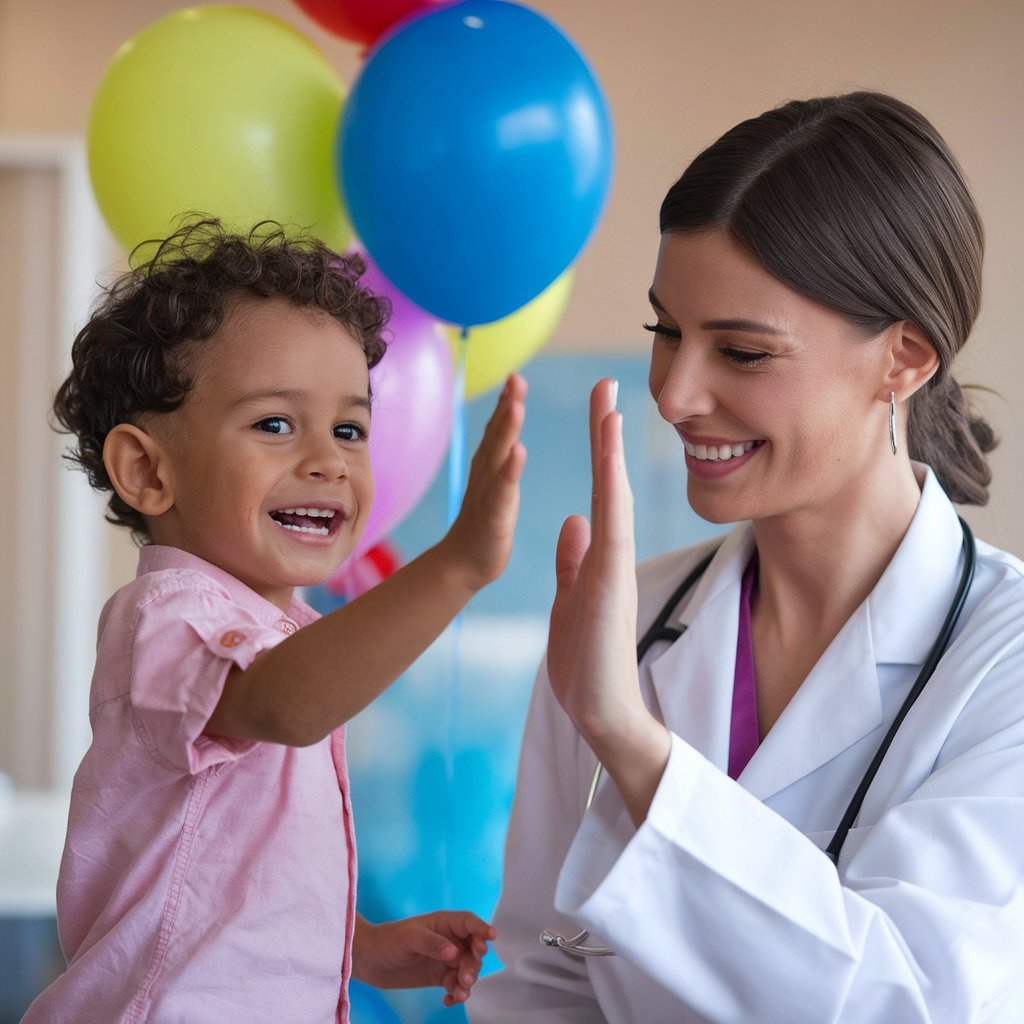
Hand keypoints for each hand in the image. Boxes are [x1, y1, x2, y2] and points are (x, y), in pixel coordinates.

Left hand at [352, 911, 495, 1006]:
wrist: (370, 961)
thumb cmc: (388, 940)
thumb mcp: (409, 938)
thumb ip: (432, 943)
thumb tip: (454, 952)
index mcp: (444, 923)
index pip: (468, 923)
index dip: (481, 927)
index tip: (492, 937)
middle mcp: (449, 940)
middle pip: (472, 950)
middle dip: (473, 963)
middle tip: (466, 978)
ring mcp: (445, 959)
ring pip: (467, 970)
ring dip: (467, 981)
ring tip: (458, 993)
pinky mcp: (439, 976)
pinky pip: (456, 985)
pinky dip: (457, 993)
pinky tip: (449, 1001)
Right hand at [441, 373, 526, 592]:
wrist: (463, 565)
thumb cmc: (485, 527)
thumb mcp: (496, 487)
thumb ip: (501, 461)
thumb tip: (508, 439)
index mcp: (491, 467)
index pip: (499, 429)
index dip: (507, 402)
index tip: (517, 377)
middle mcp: (486, 474)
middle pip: (497, 434)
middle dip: (507, 404)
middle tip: (516, 377)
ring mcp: (488, 493)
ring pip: (498, 456)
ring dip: (507, 429)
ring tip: (517, 404)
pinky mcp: (495, 515)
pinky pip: (503, 489)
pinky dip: (510, 470)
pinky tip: (519, 451)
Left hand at [547, 378, 669, 824]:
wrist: (602, 711)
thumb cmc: (588, 659)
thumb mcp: (572, 596)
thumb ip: (573, 558)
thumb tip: (573, 518)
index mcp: (601, 555)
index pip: (599, 490)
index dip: (599, 448)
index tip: (600, 408)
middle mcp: (613, 554)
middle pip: (611, 483)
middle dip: (607, 434)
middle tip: (607, 384)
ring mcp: (616, 569)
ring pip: (615, 499)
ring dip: (610, 454)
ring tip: (608, 408)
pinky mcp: (611, 588)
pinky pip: (612, 533)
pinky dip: (610, 498)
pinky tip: (607, 467)